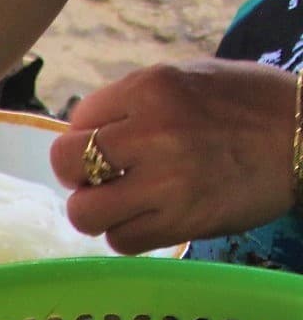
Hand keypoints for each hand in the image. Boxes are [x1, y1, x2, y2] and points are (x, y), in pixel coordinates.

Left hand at [50, 59, 297, 253]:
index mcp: (151, 88)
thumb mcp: (191, 79)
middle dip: (76, 174)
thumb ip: (137, 100)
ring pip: (86, 212)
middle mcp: (152, 132)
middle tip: (101, 178)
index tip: (108, 144)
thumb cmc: (253, 104)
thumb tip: (87, 129)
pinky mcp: (184, 222)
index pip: (78, 119)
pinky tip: (147, 221)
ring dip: (96, 211)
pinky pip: (122, 241)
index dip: (85, 135)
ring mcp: (166, 181)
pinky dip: (126, 235)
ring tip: (119, 204)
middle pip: (66, 164)